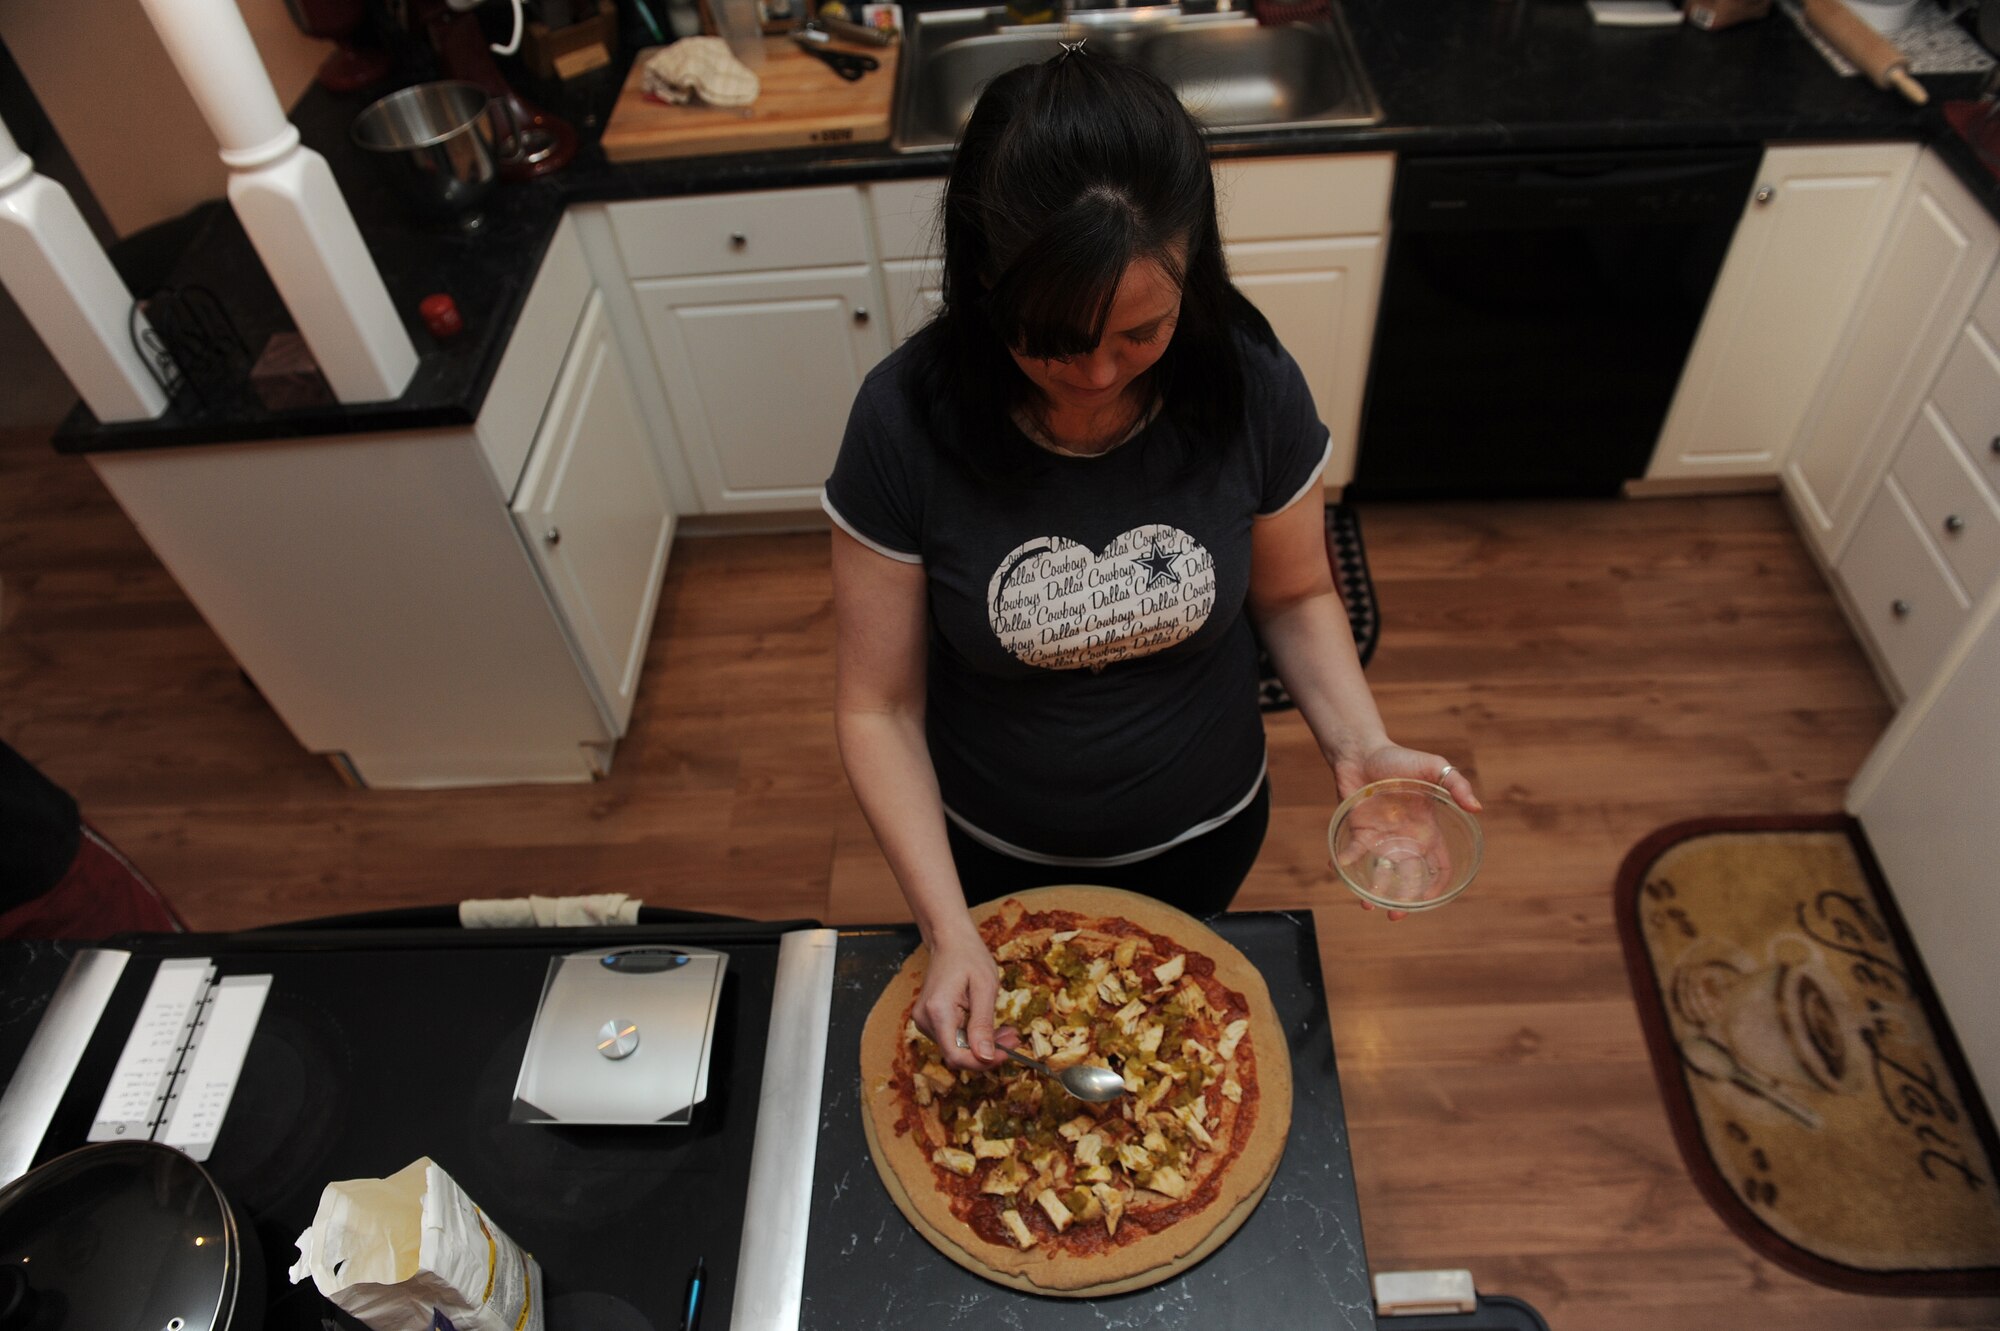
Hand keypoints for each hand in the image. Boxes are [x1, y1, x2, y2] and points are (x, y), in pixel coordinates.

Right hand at [912, 918, 1010, 1071]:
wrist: (950, 940)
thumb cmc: (969, 956)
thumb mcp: (984, 988)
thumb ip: (983, 1025)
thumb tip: (986, 1057)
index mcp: (938, 1011)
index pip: (955, 1055)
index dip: (982, 1062)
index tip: (1007, 1054)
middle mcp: (925, 1020)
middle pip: (957, 1053)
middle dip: (987, 1052)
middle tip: (1013, 1038)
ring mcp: (924, 1021)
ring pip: (956, 1048)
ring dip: (982, 1045)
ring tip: (1006, 1031)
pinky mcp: (930, 1021)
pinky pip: (953, 1038)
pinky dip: (973, 1037)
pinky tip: (989, 1027)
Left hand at [1328, 743, 1482, 921]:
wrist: (1364, 751)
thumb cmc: (1401, 759)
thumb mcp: (1435, 766)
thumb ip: (1456, 784)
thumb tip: (1477, 808)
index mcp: (1427, 831)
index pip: (1438, 867)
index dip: (1437, 886)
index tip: (1429, 901)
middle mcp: (1405, 840)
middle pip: (1408, 878)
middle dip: (1403, 901)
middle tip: (1394, 916)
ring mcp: (1381, 837)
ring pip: (1380, 872)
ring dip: (1373, 891)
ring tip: (1367, 904)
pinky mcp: (1358, 829)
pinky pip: (1352, 852)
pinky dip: (1346, 862)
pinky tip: (1341, 868)